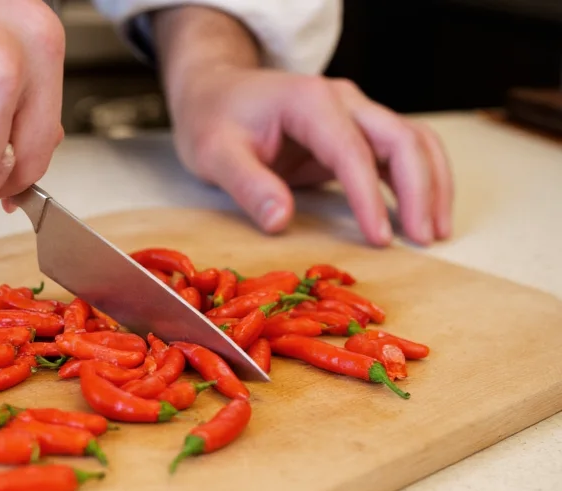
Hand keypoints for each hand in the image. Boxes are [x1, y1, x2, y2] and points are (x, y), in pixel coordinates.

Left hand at [154, 8, 452, 246]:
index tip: (380, 240)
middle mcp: (342, 101)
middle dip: (420, 189)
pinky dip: (418, 182)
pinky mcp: (354, 134)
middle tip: (424, 239)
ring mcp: (353, 115)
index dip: (369, 198)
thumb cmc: (213, 119)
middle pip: (401, 138)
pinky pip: (399, 154)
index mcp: (310, 102)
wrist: (215, 92)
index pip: (352, 151)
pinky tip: (420, 216)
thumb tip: (281, 221)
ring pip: (412, 142)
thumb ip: (248, 185)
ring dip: (432, 184)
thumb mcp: (215, 153)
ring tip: (435, 232)